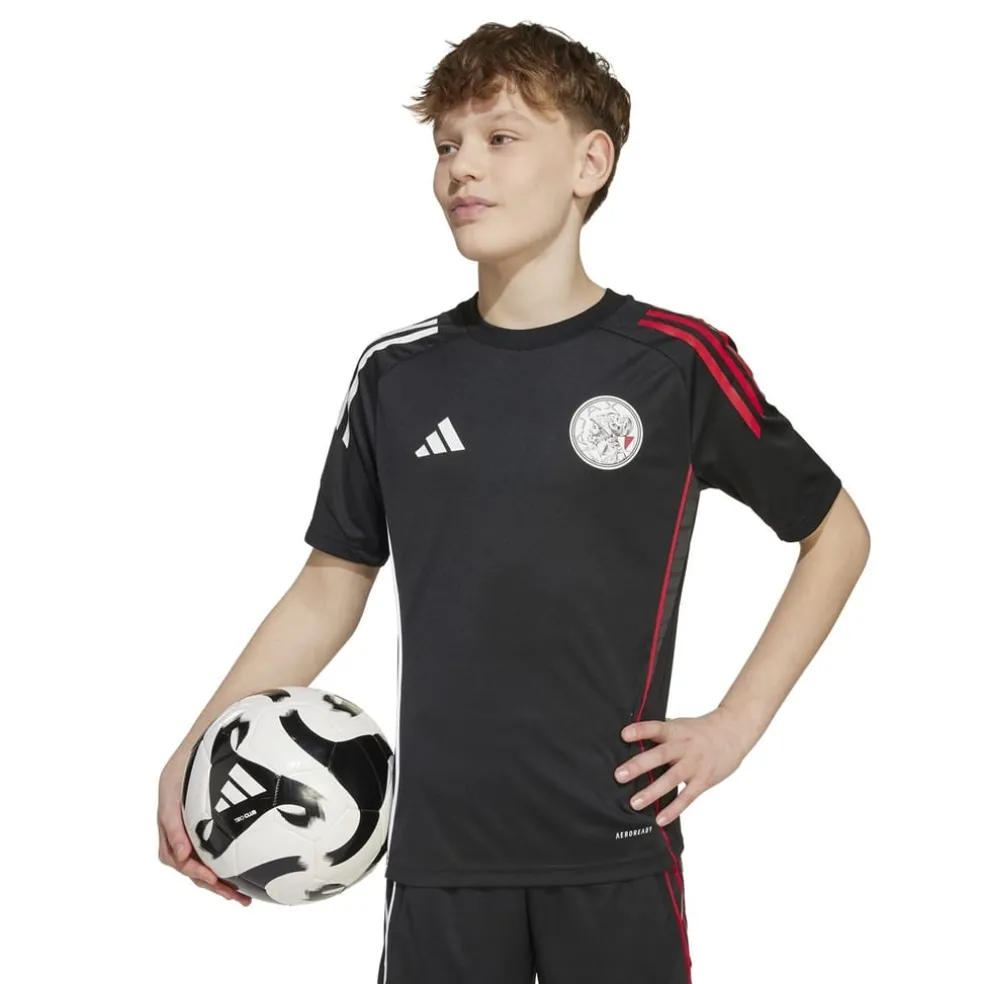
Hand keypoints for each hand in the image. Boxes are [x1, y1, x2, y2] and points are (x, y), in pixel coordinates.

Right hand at [158, 761, 251, 904]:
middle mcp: (182, 828)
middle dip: (212, 885)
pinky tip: (248, 872)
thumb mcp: (172, 785)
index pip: (175, 856)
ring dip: (222, 882)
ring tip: (243, 897)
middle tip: (236, 897)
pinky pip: (219, 848)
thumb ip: (172, 820)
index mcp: (169, 821)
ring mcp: (197, 826)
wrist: (209, 734)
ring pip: (206, 862)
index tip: (213, 878)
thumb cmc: (188, 759)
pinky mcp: (214, 822)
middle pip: (192, 866)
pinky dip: (229, 863)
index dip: (193, 870)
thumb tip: (183, 855)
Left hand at [614, 705, 751, 826]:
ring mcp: (695, 764)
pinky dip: (673, 809)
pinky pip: (687, 797)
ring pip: (671, 779)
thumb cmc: (699, 731)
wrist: (732, 733)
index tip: (623, 735)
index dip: (640, 731)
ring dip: (652, 792)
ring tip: (634, 803)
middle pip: (660, 755)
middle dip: (639, 766)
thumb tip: (630, 738)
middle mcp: (684, 746)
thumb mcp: (680, 725)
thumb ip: (660, 732)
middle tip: (619, 776)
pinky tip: (659, 819)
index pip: (656, 728)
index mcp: (675, 730)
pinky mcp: (704, 780)